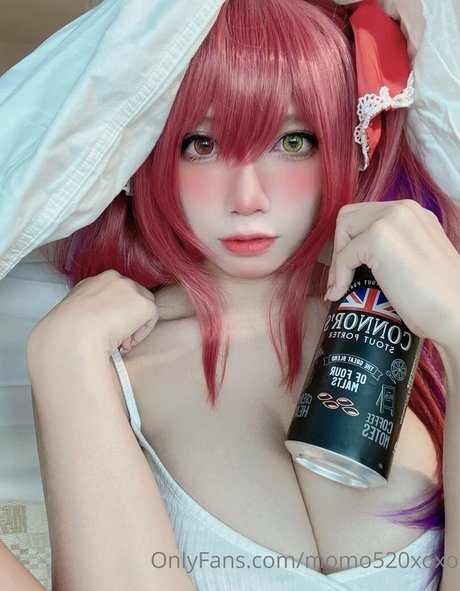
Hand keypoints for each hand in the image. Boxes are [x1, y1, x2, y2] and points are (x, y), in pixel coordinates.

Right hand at [27, 269, 158, 356]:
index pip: (114, 293)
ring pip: (143, 306)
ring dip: (135, 325)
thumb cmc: (67, 332)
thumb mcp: (73, 314)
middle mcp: (113, 279)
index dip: (114, 312)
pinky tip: (126, 343)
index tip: (106, 329)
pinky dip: (142, 333)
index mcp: (93, 282)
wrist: (73, 335)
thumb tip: (96, 323)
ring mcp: (129, 289)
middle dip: (127, 317)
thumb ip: (88, 312)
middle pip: (132, 297)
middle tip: (116, 337)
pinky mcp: (142, 304)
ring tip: (119, 342)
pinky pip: (151, 317)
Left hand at [325, 200, 459, 351]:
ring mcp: (391, 221)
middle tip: (340, 278)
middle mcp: (403, 210)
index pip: (365, 215)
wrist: (456, 313)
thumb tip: (360, 257)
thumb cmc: (438, 297)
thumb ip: (394, 248)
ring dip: (337, 259)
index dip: (350, 242)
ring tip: (339, 286)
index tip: (347, 270)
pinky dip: (338, 276)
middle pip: (349, 217)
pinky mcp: (379, 239)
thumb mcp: (416, 258)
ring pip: (342, 229)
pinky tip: (340, 294)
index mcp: (413, 214)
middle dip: (339, 248)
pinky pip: (344, 256)